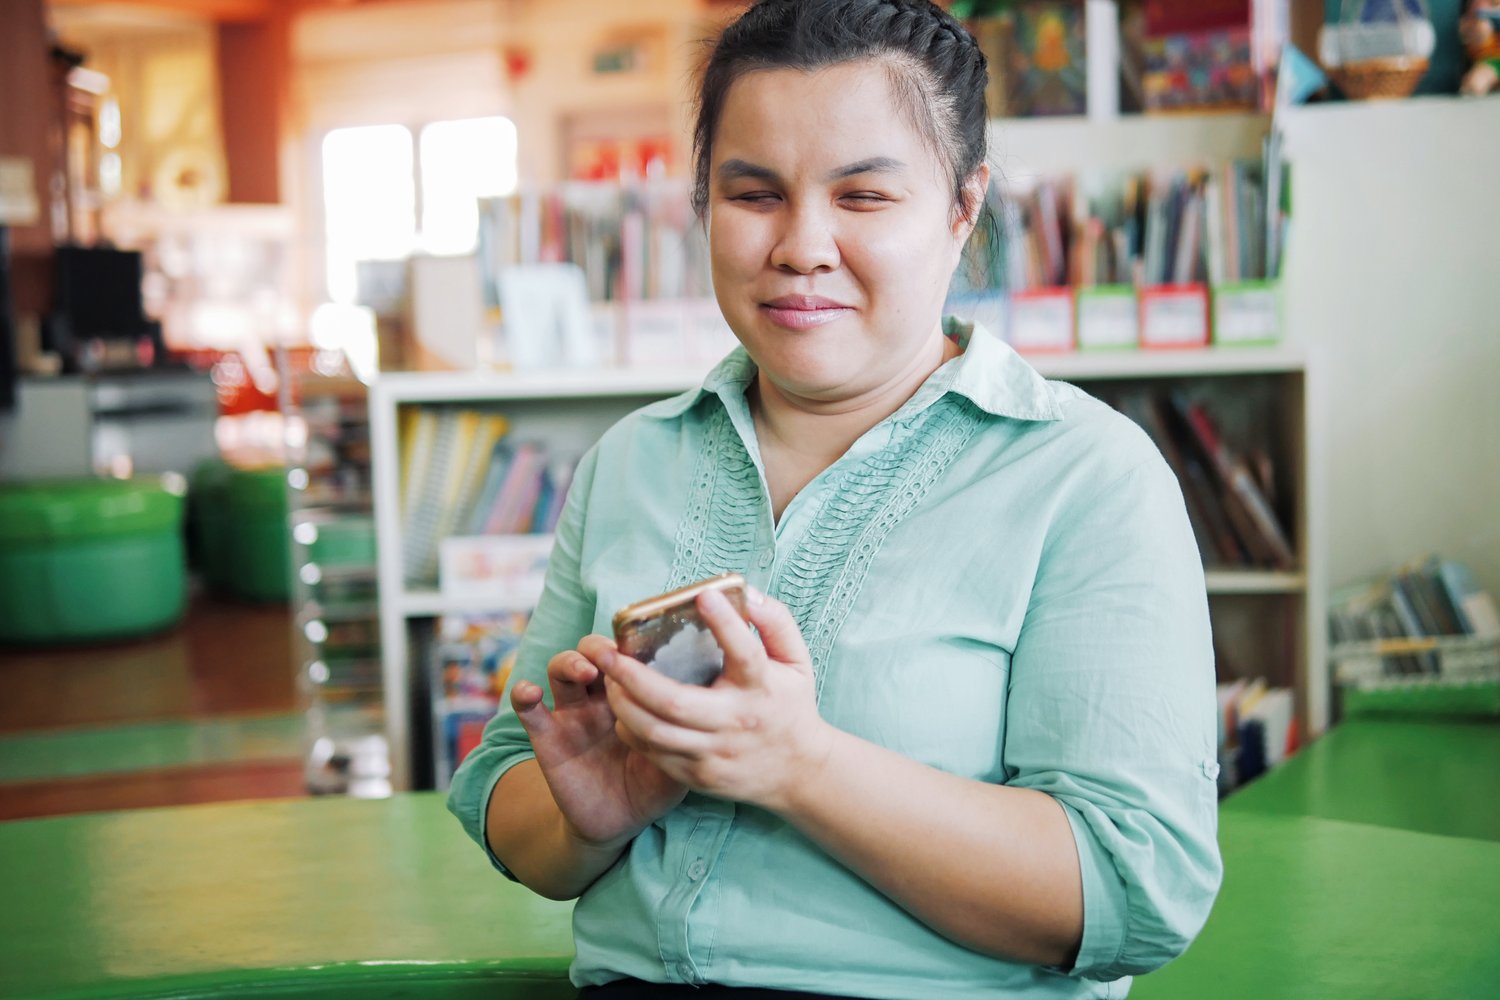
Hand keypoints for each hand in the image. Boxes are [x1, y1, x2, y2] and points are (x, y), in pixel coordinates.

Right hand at [511, 637, 686, 850]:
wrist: (618, 823)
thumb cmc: (653, 786)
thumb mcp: (677, 763)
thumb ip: (688, 740)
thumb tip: (710, 716)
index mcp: (635, 696)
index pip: (628, 656)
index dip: (632, 645)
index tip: (644, 645)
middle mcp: (602, 697)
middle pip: (592, 653)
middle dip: (598, 646)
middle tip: (611, 655)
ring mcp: (573, 714)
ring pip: (561, 670)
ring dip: (569, 662)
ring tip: (583, 672)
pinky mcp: (548, 738)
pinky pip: (530, 711)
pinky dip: (524, 695)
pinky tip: (530, 693)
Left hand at [593, 586, 834, 813]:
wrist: (799, 772)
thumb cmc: (790, 705)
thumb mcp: (796, 660)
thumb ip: (775, 622)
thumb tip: (747, 594)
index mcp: (761, 688)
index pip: (745, 653)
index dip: (725, 623)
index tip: (703, 595)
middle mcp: (736, 722)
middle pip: (674, 702)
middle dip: (632, 676)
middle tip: (605, 653)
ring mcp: (715, 753)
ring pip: (655, 732)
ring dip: (623, 705)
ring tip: (609, 680)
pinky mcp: (699, 776)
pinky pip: (654, 754)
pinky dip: (632, 730)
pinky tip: (624, 710)